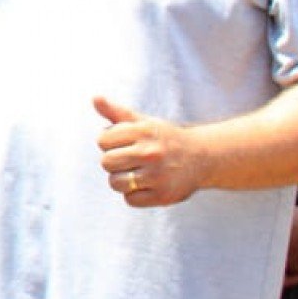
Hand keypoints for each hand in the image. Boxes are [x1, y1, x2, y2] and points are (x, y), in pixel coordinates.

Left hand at [94, 96, 209, 206]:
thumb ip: (116, 112)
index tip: (125, 143)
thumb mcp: (143, 122)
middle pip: (106, 163)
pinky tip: (148, 185)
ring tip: (138, 173)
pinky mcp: (163, 196)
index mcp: (143, 131)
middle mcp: (151, 152)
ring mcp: (158, 175)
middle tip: (131, 160)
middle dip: (114, 162)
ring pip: (115, 183)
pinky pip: (130, 200)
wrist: (202, 157)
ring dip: (122, 181)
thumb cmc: (164, 138)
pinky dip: (135, 195)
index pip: (102, 141)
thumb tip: (95, 98)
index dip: (109, 143)